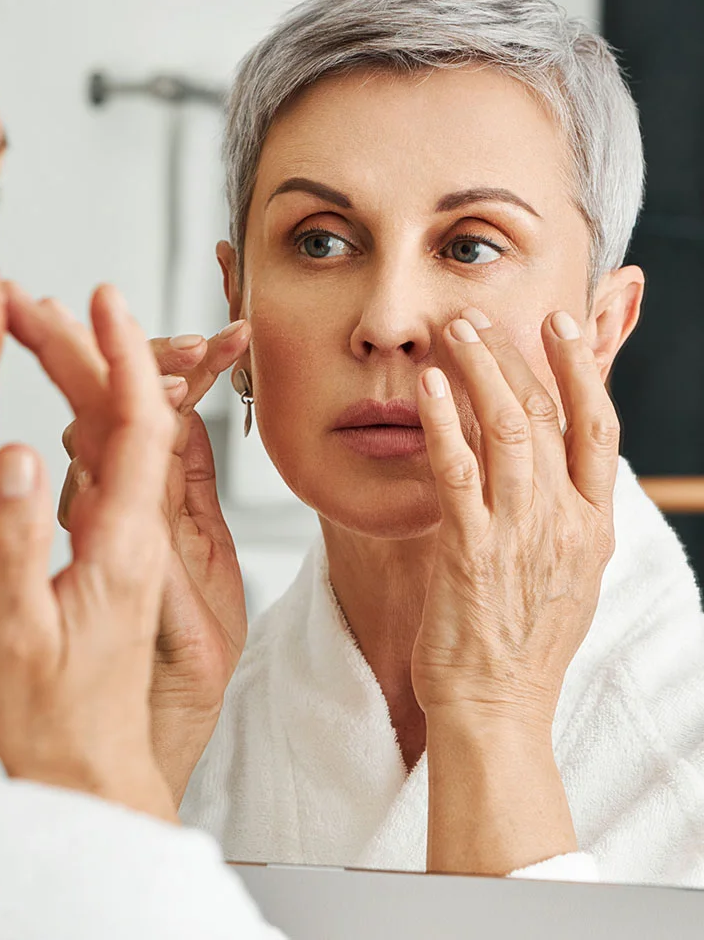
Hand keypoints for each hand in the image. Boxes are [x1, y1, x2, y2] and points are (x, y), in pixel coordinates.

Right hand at [59, 322, 250, 802]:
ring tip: (38, 328)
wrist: (85, 767)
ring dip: (82, 378)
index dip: (126, 357)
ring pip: (115, 438)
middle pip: (125, 419)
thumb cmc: (53, 713)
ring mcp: (128, 539)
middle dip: (85, 351)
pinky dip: (82, 423)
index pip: (142, 427)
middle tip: (31, 304)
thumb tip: (22, 454)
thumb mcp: (22, 629)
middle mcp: (138, 532)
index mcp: (127, 544)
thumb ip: (21, 540)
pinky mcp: (112, 549)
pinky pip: (106, 470)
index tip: (104, 302)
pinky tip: (62, 402)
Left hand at [411, 307, 617, 872]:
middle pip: (547, 415)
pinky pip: (457, 472)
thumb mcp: (567, 575)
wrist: (497, 709)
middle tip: (484, 316)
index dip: (579, 370)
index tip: (558, 326)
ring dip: (481, 371)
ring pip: (506, 430)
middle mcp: (563, 522)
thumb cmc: (522, 645)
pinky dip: (443, 424)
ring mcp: (518, 535)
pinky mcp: (469, 551)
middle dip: (515, 356)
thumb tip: (546, 469)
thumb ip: (561, 517)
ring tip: (456, 331)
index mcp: (592, 525)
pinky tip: (429, 388)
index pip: (597, 429)